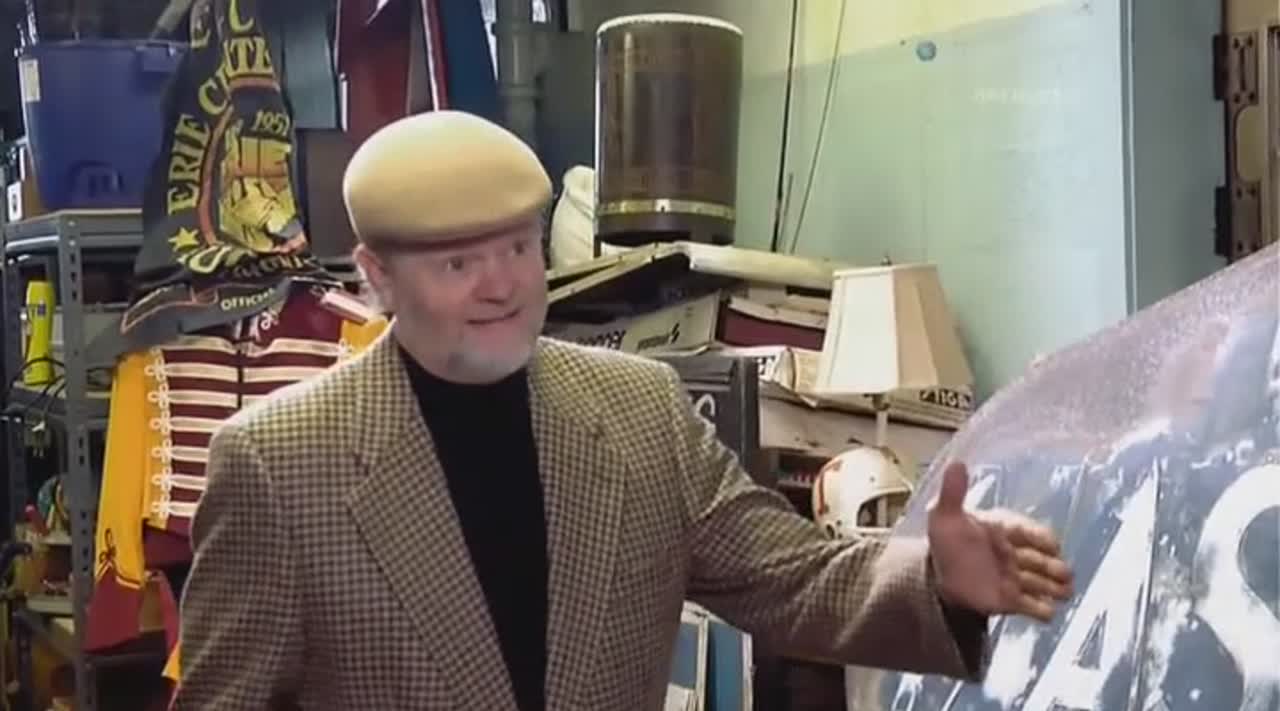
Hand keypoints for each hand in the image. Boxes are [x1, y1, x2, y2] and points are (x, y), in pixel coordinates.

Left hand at [926, 461, 1072, 621]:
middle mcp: (1016, 554)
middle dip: (1055, 567)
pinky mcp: (1012, 600)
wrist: (938, 575)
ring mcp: (1017, 578)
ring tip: (1066, 592)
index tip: (1053, 545)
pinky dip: (1041, 610)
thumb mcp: (945, 516)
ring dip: (1055, 588)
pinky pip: (1031, 606)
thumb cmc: (947, 541)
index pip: (1029, 532)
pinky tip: (1049, 614)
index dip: (1042, 538)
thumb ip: (953, 492)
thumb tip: (956, 463)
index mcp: (1005, 530)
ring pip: (1041, 583)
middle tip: (1066, 575)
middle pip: (1042, 561)